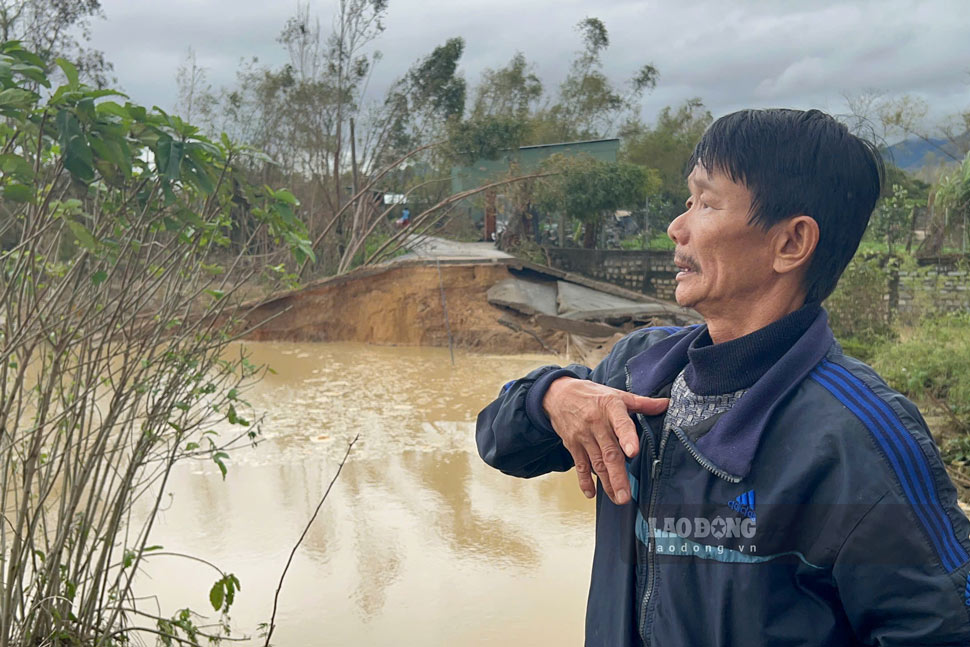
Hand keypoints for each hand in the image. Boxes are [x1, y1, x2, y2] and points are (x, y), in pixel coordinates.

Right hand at [543, 376, 668, 504]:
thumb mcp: (617, 395)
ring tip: (617, 498)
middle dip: (618, 475)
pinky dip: (585, 480)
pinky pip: (580, 465)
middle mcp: (596, 424)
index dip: (627, 438)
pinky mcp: (573, 445)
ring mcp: (583, 436)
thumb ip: (643, 403)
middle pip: (609, 452)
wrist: (558, 394)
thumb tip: (667, 404)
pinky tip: (591, 493)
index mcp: (610, 408)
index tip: (633, 452)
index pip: (621, 424)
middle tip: (626, 495)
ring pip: (597, 463)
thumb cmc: (591, 395)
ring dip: (607, 483)